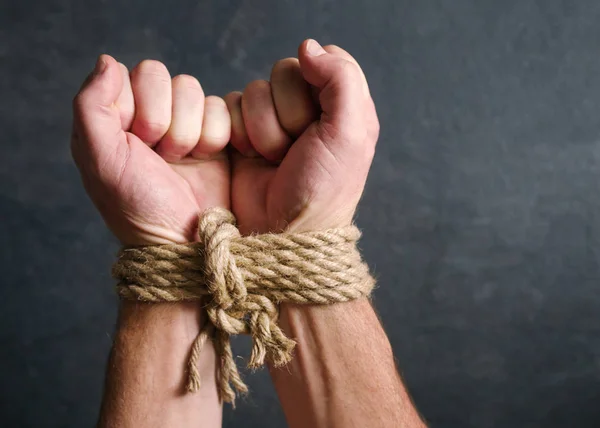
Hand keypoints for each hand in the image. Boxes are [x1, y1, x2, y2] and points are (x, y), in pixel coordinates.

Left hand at [72, 56, 230, 245]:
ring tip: (184, 161)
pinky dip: (215, 135)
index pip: (132, 75)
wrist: (188, 240)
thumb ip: (92, 106)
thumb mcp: (102, 161)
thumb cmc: (140, 206)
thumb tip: (107, 60)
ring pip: (194, 90)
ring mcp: (184, 124)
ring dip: (190, 130)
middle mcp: (150, 117)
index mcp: (116, 119)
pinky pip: (222, 107)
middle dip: (166, 120)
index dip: (138, 107)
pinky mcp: (215, 134)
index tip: (138, 144)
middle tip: (162, 155)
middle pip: (164, 77)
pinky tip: (207, 160)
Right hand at [227, 39, 378, 234]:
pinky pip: (231, 104)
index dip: (317, 85)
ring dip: (263, 128)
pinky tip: (253, 158)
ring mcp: (274, 119)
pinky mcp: (243, 131)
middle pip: (286, 71)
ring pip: (256, 89)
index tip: (319, 123)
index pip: (325, 60)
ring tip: (275, 159)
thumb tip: (308, 46)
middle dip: (288, 113)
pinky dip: (239, 132)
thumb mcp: (349, 134)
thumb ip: (340, 80)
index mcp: (343, 105)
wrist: (280, 231)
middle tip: (296, 148)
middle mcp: (308, 108)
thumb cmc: (322, 189)